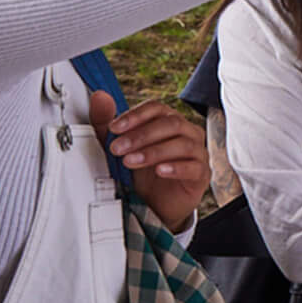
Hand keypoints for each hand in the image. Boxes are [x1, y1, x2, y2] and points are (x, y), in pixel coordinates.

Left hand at [93, 92, 210, 231]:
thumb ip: (106, 123)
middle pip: (171, 123)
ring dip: (154, 152)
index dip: (136, 116)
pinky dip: (176, 168)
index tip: (114, 128)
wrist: (154, 205)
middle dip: (141, 135)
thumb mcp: (118, 149)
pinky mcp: (202, 174)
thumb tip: (99, 97)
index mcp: (168, 122)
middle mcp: (187, 133)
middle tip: (118, 148)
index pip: (157, 108)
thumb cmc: (141, 174)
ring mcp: (198, 153)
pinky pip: (195, 166)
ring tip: (131, 162)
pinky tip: (159, 171)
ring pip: (183, 144)